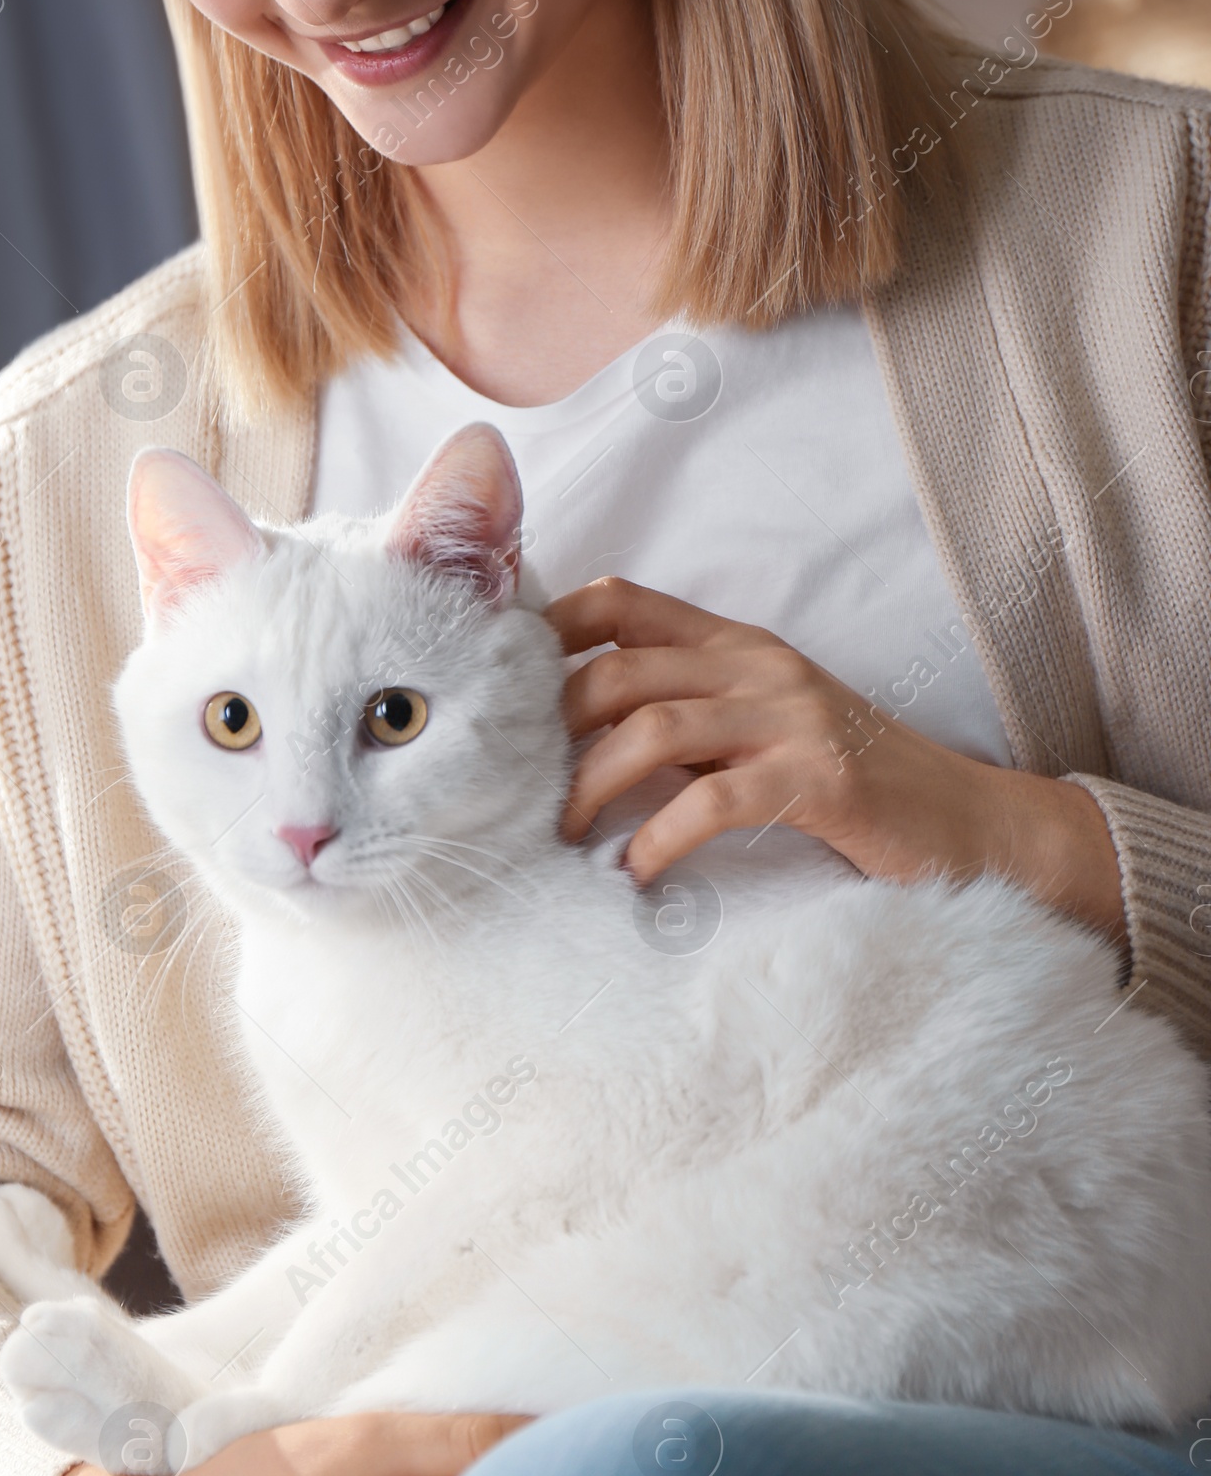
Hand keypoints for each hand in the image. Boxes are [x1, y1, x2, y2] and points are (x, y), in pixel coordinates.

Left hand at [548, 579, 1124, 943]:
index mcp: (741, 646)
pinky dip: (659, 838)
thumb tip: (581, 735)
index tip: (502, 685)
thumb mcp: (765, 726)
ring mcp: (793, 718)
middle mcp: (761, 667)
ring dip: (590, 786)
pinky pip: (712, 799)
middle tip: (521, 785)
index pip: (624, 603)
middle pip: (619, 668)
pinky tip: (639, 872)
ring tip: (564, 834)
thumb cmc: (854, 785)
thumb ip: (691, 713)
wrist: (973, 824)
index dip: (550, 629)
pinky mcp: (820, 779)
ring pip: (653, 727)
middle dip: (553, 728)